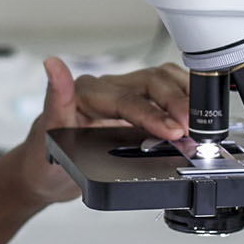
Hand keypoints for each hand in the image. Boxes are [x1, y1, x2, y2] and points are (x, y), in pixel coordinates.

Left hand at [13, 57, 191, 205]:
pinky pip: (163, 95)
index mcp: (86, 94)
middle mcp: (106, 90)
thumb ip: (55, 100)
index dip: (153, 114)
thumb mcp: (45, 137)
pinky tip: (197, 114)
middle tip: (195, 129)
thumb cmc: (42, 161)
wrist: (43, 177)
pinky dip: (183, 101)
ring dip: (184, 97)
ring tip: (202, 120)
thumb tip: (53, 66)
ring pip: (161, 83)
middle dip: (176, 103)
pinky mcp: (134, 109)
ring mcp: (122, 98)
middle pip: (151, 83)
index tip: (174, 131)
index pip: (127, 99)